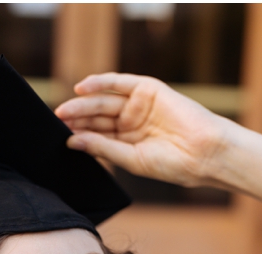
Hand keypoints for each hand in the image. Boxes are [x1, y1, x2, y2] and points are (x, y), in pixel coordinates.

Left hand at [56, 72, 261, 214]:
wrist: (205, 154)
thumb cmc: (172, 163)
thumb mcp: (130, 158)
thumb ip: (102, 147)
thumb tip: (72, 141)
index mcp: (125, 141)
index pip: (94, 135)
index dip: (76, 134)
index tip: (56, 136)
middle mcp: (130, 122)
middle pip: (96, 117)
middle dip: (76, 118)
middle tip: (57, 120)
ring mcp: (139, 105)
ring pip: (104, 101)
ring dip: (83, 103)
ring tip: (63, 110)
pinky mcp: (149, 90)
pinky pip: (120, 82)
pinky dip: (101, 82)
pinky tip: (83, 87)